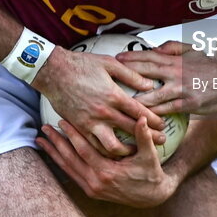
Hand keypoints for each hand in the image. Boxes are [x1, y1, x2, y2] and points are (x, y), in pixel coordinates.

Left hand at [36, 118, 177, 207]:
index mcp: (108, 173)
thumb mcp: (150, 156)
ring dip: (54, 154)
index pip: (84, 151)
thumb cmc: (151, 174)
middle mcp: (96, 183)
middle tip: (44, 128)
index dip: (72, 136)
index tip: (61, 121)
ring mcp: (92, 189)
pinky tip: (54, 154)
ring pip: (68, 169)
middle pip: (70, 160)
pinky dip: (62, 163)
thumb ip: (144, 137)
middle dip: (56, 143)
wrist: (152, 197)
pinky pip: (72, 175)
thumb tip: (141, 118)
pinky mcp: (91, 191)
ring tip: (41, 140)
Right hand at [38, 49, 165, 157]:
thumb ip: (131, 75)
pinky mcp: (78, 127)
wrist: (53, 71)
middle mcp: (103, 112)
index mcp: (114, 96)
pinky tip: (113, 151)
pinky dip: (104, 152)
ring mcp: (90, 122)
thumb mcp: (110, 64)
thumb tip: (150, 84)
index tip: (163, 126)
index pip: (140, 113)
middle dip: (149, 138)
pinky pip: (93, 146)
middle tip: (161, 142)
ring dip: (126, 151)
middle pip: (131, 131)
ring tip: (136, 151)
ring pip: (112, 147)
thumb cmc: (82, 64)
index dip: (154, 121)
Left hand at [116, 41, 216, 114]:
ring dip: (135, 99)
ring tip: (118, 102)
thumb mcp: (195, 52)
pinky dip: (152, 114)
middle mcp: (177, 73)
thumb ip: (175, 47)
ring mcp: (182, 90)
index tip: (116, 59)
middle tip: (109, 79)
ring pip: (152, 95)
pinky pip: (165, 110)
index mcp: (177, 60)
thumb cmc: (213, 70)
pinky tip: (140, 117)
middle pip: (146, 73)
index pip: (149, 57)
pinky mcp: (187, 104)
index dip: (132, 58)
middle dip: (126, 76)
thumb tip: (156, 48)